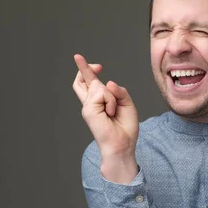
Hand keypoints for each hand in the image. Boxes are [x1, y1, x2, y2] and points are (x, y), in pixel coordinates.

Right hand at [72, 54, 139, 181]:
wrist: (122, 145)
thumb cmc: (125, 128)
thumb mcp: (127, 105)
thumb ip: (119, 92)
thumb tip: (107, 83)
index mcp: (98, 103)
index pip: (89, 84)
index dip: (88, 71)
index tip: (95, 64)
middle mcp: (90, 103)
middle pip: (81, 82)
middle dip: (84, 68)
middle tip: (88, 61)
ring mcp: (88, 106)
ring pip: (98, 86)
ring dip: (111, 96)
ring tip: (113, 111)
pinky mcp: (88, 109)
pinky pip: (102, 93)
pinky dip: (110, 100)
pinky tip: (111, 112)